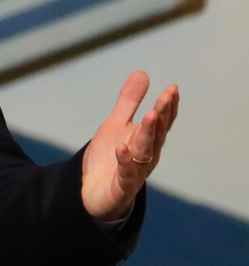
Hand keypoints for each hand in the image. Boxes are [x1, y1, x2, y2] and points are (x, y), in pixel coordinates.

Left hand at [81, 71, 178, 220]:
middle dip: (161, 115)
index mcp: (146, 141)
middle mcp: (145, 156)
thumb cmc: (109, 157)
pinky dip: (125, 161)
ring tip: (149, 115)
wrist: (92, 192)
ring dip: (148, 134)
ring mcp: (135, 172)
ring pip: (144, 152)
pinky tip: (122, 147)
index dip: (167, 107)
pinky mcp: (121, 187)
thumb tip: (142, 73)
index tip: (172, 89)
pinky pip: (126, 174)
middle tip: (165, 97)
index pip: (161, 122)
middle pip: (155, 134)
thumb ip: (129, 102)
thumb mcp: (116, 124)